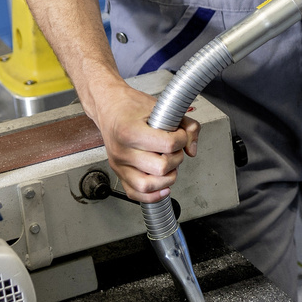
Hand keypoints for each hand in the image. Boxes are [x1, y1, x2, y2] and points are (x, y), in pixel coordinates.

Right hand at [88, 81, 198, 201]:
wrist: (109, 107)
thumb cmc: (132, 106)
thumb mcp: (162, 107)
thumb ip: (186, 125)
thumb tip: (192, 149)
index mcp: (130, 131)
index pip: (168, 145)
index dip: (182, 140)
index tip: (180, 135)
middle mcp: (122, 151)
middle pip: (161, 167)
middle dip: (176, 159)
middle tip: (174, 150)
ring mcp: (119, 164)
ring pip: (148, 186)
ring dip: (166, 178)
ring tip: (168, 165)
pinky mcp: (119, 173)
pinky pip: (135, 194)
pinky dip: (152, 195)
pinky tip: (162, 185)